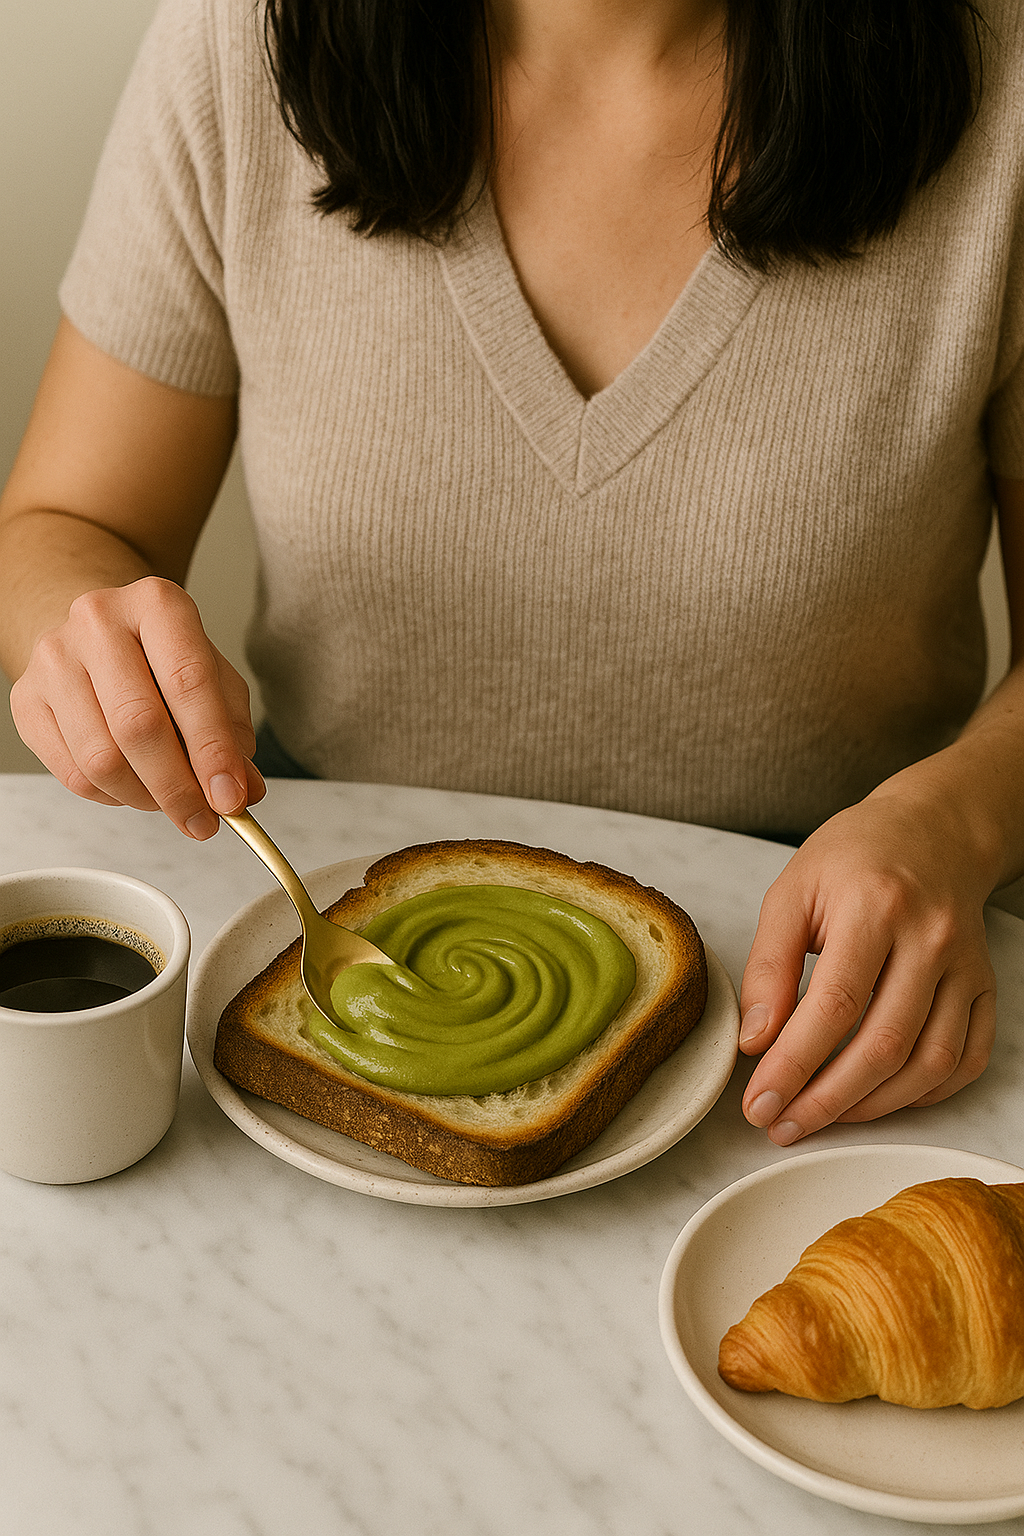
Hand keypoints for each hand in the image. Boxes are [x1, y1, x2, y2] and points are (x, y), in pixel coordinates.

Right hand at [10, 576, 264, 837]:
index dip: (212, 750)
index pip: (188, 683)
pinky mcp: (26, 699)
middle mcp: (98, 621)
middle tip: (203, 819)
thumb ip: (232, 733)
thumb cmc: (163, 658)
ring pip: (101, 759)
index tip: (231, 797)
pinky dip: (112, 796)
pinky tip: (133, 787)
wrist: (99, 636)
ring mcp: (54, 658)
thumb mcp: (215, 680)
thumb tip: (242, 789)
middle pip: (138, 725)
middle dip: (178, 787)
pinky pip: (72, 774)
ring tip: (170, 801)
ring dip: (145, 797)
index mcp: (156, 604)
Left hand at [738, 789, 997, 1143]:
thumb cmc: (854, 857)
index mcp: (875, 907)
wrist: (933, 830)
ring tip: (820, 1117)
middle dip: (826, 1100)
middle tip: (781, 1125)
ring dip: (871, 1106)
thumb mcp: (793, 892)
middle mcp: (930, 939)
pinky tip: (880, 1097)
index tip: (758, 1102)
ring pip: (928, 1063)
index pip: (833, 1007)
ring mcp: (966, 967)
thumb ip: (769, 965)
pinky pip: (966, 1059)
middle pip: (883, 1045)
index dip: (794, 1065)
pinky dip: (924, 1093)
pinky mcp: (985, 986)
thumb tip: (756, 1041)